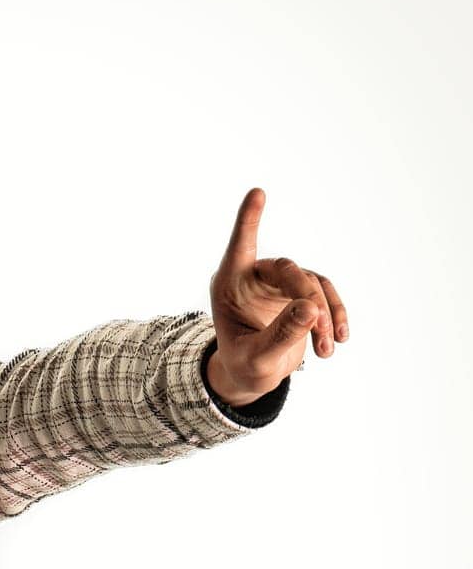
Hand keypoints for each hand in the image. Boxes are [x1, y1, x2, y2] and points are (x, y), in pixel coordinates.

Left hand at [206, 187, 349, 402]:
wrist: (252, 376)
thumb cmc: (244, 366)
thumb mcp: (256, 359)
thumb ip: (279, 336)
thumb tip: (311, 309)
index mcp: (229, 285)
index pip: (241, 247)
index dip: (250, 221)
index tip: (257, 193)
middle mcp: (253, 276)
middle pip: (288, 269)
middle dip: (307, 297)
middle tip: (318, 327)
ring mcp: (278, 282)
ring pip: (311, 282)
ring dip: (324, 315)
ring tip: (326, 350)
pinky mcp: (300, 291)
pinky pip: (325, 293)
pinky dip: (334, 316)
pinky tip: (338, 341)